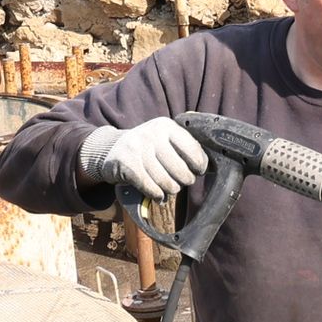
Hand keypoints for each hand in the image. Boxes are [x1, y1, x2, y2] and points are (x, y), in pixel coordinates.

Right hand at [81, 116, 210, 202]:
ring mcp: (138, 148)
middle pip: (181, 170)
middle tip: (180, 182)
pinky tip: (158, 195)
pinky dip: (157, 195)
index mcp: (167, 126)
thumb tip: (208, 166)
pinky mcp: (127, 164)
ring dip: (170, 190)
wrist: (113, 150)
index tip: (198, 171)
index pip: (193, 150)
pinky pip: (151, 187)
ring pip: (167, 182)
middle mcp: (152, 134)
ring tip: (168, 188)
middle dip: (184, 181)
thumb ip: (184, 147)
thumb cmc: (148, 148)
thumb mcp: (165, 140)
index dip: (200, 166)